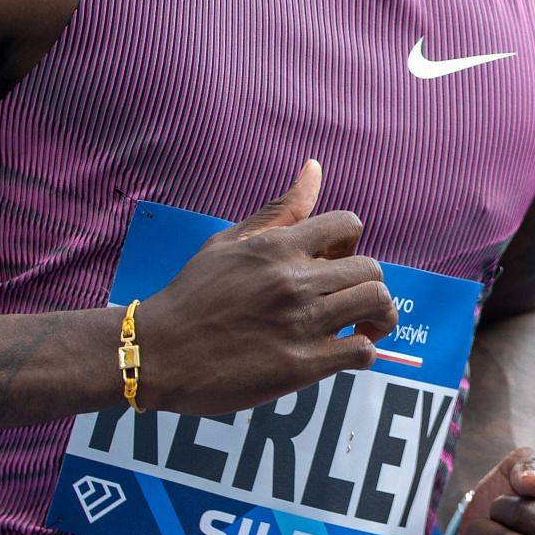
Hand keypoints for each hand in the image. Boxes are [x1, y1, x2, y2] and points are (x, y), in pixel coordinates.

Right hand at [139, 160, 396, 415]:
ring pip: (375, 305)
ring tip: (362, 326)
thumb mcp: (229, 242)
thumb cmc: (192, 294)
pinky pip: (361, 352)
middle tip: (348, 299)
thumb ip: (279, 211)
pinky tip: (343, 352)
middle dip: (368, 282)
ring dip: (378, 317)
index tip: (335, 262)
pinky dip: (363, 351)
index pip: (348, 225)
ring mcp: (300, 324)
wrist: (156, 353)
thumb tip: (315, 168)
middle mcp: (294, 281)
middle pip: (370, 269)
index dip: (351, 243)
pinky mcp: (301, 366)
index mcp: (277, 247)